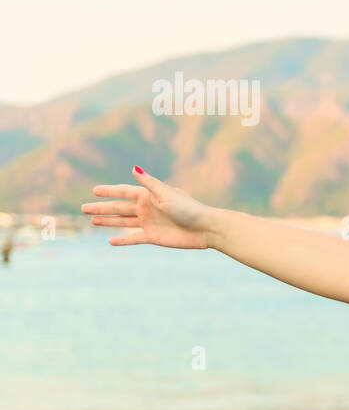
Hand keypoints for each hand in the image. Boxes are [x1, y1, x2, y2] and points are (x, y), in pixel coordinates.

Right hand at [81, 166, 214, 248]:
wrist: (205, 229)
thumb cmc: (189, 208)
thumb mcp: (167, 194)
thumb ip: (149, 183)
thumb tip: (134, 168)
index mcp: (149, 195)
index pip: (123, 192)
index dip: (109, 191)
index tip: (93, 191)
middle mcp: (147, 208)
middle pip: (119, 207)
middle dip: (102, 208)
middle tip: (83, 208)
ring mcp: (149, 223)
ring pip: (123, 222)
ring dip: (108, 221)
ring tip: (92, 220)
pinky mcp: (153, 237)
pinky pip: (134, 238)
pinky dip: (123, 240)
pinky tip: (110, 241)